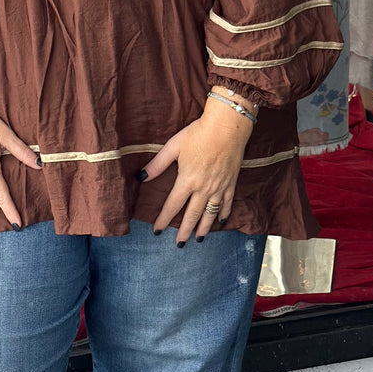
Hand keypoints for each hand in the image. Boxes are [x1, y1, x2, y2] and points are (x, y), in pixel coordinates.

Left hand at [139, 95, 254, 243]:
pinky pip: (227, 204)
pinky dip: (223, 214)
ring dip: (203, 228)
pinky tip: (220, 222)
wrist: (227, 127)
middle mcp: (203, 188)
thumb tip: (141, 177)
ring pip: (210, 214)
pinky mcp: (231, 183)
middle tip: (179, 244)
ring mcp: (219, 187)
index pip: (172, 205)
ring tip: (198, 239)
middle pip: (192, 215)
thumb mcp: (174, 146)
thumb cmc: (198, 134)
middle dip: (184, 231)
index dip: (163, 219)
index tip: (157, 230)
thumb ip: (157, 164)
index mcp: (187, 180)